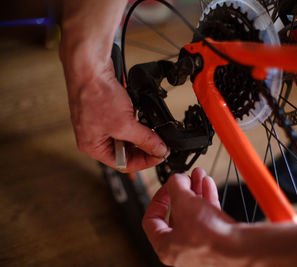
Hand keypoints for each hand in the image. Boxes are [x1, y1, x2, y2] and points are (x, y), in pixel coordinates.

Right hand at [60, 0, 168, 171]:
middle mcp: (94, 137)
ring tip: (155, 133)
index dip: (144, 162)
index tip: (160, 155)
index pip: (123, 164)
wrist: (90, 67)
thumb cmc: (96, 94)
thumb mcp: (124, 124)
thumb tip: (159, 150)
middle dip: (144, 148)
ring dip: (141, 136)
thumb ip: (144, 139)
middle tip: (162, 145)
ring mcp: (100, 123)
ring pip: (126, 137)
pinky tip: (145, 120)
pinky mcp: (106, 111)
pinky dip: (137, 124)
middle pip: (125, 151)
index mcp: (93, 146)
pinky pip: (125, 123)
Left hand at [143, 168, 242, 266]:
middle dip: (182, 191)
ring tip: (198, 175)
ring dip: (195, 191)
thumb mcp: (184, 203)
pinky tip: (208, 184)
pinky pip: (208, 216)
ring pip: (194, 213)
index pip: (152, 221)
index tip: (167, 187)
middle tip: (186, 178)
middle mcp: (182, 249)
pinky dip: (207, 198)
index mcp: (166, 247)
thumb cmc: (210, 237)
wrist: (241, 249)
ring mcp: (201, 245)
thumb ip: (175, 186)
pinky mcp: (217, 240)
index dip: (157, 199)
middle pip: (176, 213)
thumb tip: (175, 180)